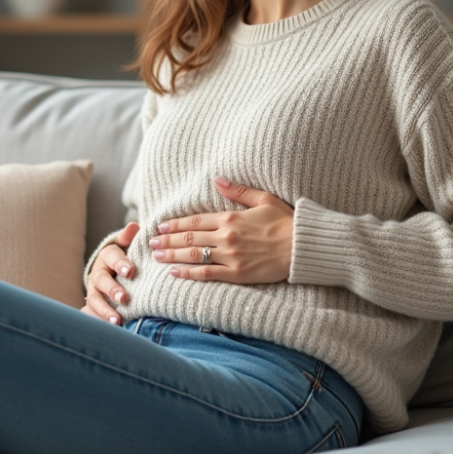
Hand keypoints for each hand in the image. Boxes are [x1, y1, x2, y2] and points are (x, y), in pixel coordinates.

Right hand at [81, 221, 139, 324]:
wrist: (114, 276)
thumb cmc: (126, 259)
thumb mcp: (127, 247)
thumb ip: (129, 238)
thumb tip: (134, 226)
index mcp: (107, 256)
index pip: (110, 255)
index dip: (120, 263)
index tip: (131, 271)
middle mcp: (98, 273)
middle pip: (100, 279)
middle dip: (111, 288)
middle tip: (124, 297)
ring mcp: (94, 291)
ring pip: (95, 299)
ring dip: (105, 310)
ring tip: (117, 320)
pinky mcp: (94, 306)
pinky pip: (92, 314)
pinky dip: (100, 321)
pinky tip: (111, 329)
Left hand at [150, 177, 293, 283]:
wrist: (302, 247)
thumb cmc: (285, 221)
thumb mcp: (263, 199)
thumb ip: (238, 190)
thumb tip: (217, 179)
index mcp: (230, 217)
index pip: (195, 221)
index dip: (175, 224)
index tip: (160, 226)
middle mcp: (226, 236)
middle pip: (189, 238)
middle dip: (167, 240)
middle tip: (150, 242)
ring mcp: (230, 256)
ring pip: (193, 255)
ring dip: (171, 255)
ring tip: (156, 256)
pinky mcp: (236, 274)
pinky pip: (206, 274)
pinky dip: (188, 273)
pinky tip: (174, 272)